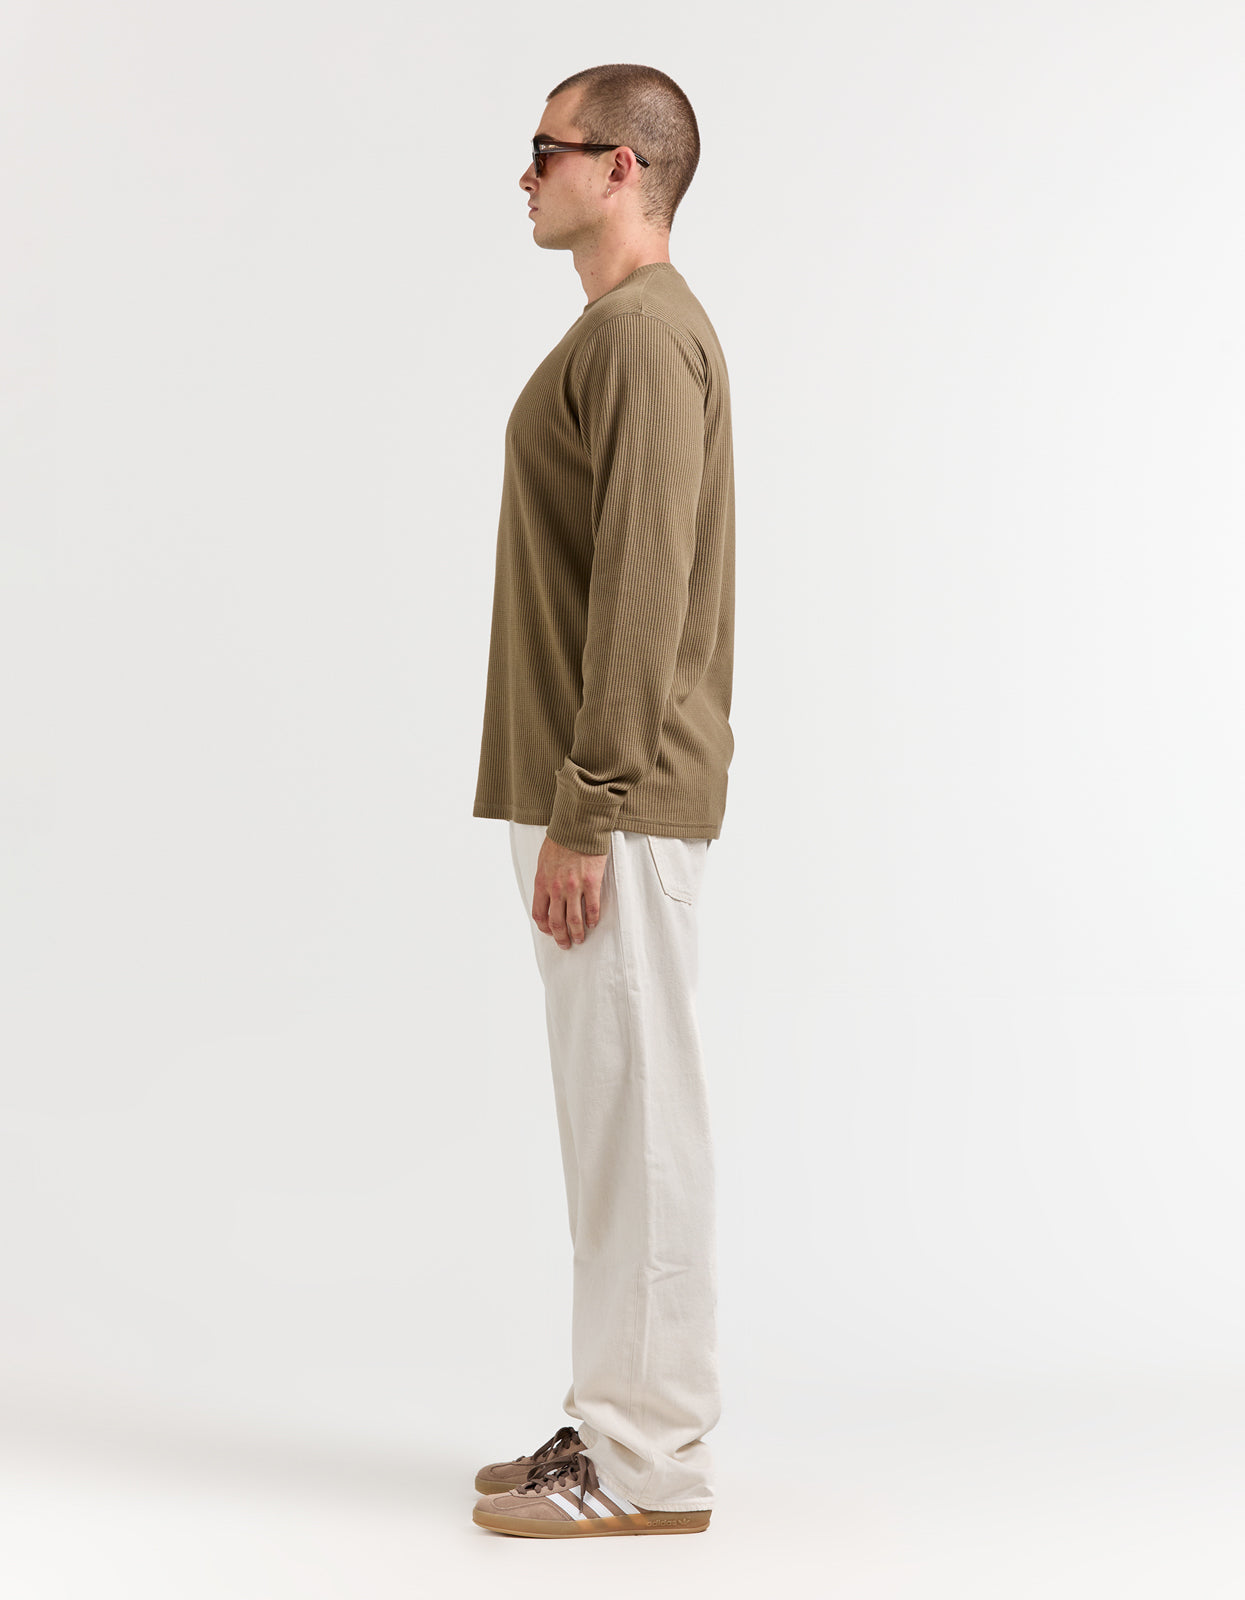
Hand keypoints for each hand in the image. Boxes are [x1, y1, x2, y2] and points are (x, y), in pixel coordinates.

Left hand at [532, 834, 607, 949]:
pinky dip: (592, 919)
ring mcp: (574, 887)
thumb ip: (545, 880)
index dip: (544, 927)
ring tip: (580, 939)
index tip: (549, 932)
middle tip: (565, 944)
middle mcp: (556, 888)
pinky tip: (592, 923)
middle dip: (560, 937)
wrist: (578, 827)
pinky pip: (591, 908)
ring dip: (577, 933)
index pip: (539, 914)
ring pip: (574, 920)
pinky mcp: (591, 883)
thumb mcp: (543, 861)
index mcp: (542, 883)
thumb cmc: (560, 841)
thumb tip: (547, 896)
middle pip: (556, 922)